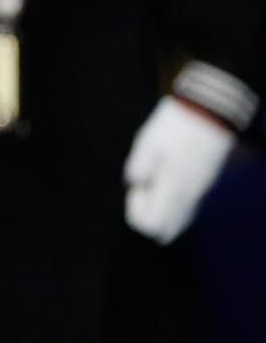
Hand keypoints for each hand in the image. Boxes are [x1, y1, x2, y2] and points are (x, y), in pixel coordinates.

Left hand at [124, 95, 234, 243]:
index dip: (136, 212)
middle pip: (166, 229)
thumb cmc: (174, 125)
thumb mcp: (147, 140)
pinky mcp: (205, 184)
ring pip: (180, 220)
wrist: (209, 113)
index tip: (135, 188)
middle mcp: (188, 195)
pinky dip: (175, 209)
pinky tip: (165, 190)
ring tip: (153, 184)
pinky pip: (189, 209)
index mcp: (172, 186)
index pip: (151, 224)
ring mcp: (200, 191)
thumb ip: (139, 165)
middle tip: (142, 189)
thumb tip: (133, 183)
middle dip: (148, 216)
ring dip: (162, 212)